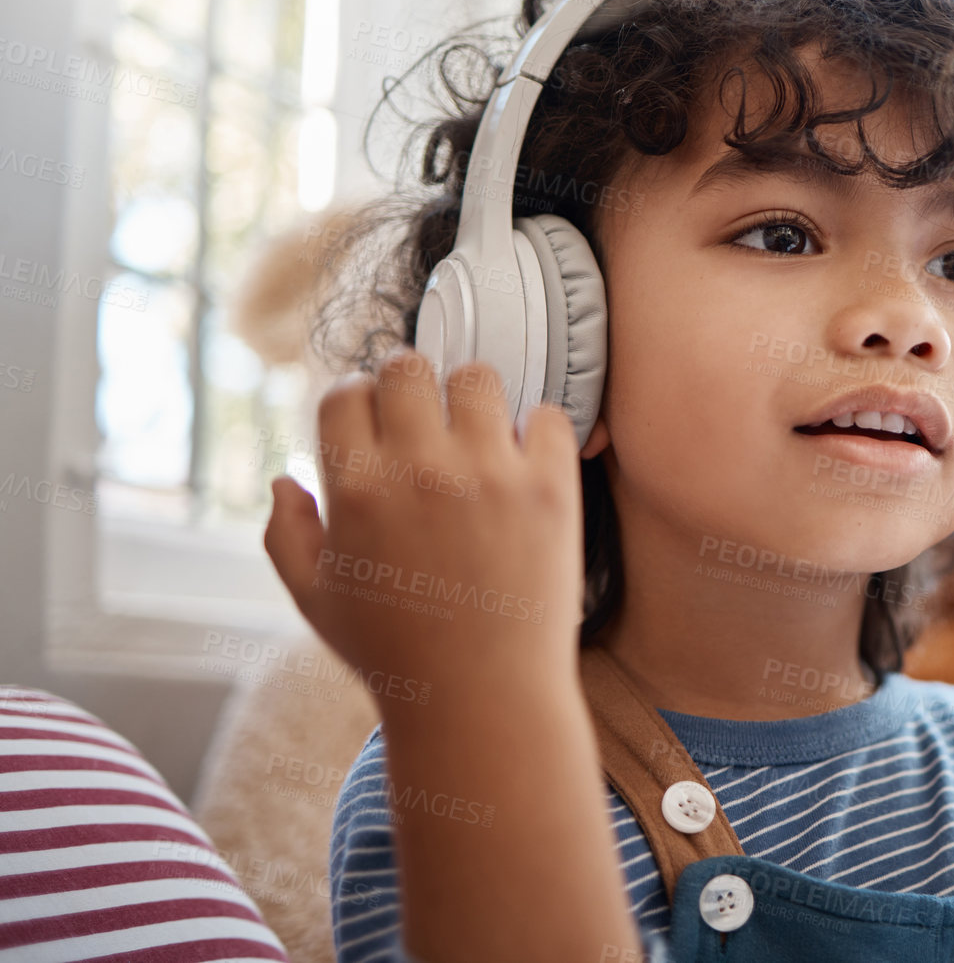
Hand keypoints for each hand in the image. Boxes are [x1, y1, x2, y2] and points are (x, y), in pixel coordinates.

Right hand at [263, 350, 585, 701]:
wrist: (484, 700)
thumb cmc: (394, 652)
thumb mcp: (315, 600)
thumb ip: (287, 534)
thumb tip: (286, 478)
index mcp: (356, 491)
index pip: (346, 392)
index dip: (354, 403)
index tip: (371, 427)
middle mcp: (421, 471)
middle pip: (408, 368)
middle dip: (409, 390)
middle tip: (422, 424)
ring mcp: (491, 475)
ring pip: (478, 376)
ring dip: (472, 400)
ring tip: (474, 437)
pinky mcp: (551, 488)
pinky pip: (548, 416)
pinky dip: (536, 431)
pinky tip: (523, 462)